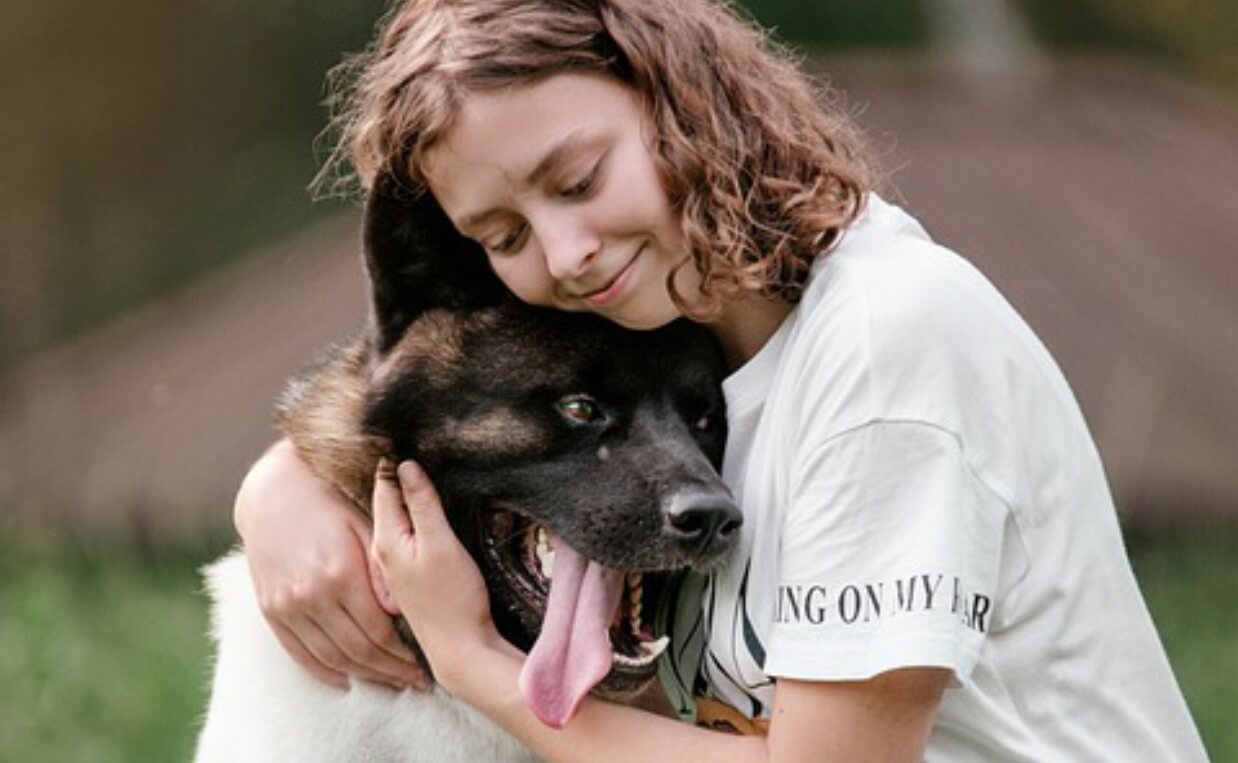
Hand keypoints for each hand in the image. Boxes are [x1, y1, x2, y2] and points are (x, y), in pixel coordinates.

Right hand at [233, 440, 428, 689]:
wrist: (273, 492)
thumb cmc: (329, 500)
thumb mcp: (363, 523)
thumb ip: (382, 567)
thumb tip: (400, 609)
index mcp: (340, 573)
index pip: (379, 630)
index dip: (404, 653)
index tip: (425, 663)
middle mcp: (311, 596)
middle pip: (358, 650)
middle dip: (390, 670)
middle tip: (415, 682)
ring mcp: (287, 606)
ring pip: (331, 657)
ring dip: (363, 676)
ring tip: (390, 683)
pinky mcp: (271, 610)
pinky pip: (299, 653)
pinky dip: (324, 671)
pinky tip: (347, 679)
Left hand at [370, 459, 502, 690]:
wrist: (460, 651)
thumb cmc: (452, 598)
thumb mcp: (440, 543)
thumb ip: (422, 504)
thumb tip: (406, 465)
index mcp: (386, 540)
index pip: (383, 487)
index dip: (390, 459)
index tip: (393, 431)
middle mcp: (381, 553)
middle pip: (383, 502)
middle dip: (390, 475)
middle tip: (396, 441)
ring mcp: (392, 569)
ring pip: (391, 521)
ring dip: (397, 497)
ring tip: (403, 470)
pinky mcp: (407, 580)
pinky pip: (400, 539)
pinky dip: (405, 520)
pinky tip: (416, 514)